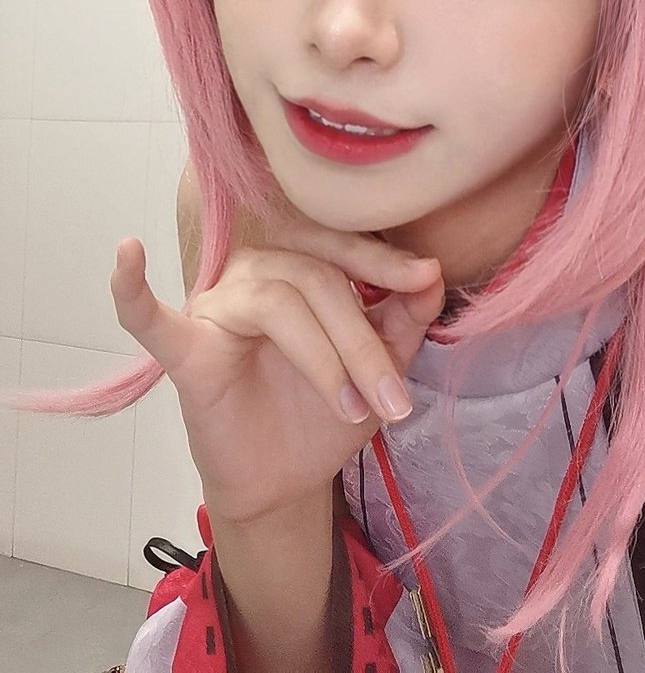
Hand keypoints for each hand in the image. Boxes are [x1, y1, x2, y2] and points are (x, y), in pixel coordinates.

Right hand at [110, 217, 443, 525]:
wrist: (286, 480)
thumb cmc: (327, 409)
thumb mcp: (380, 364)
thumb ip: (405, 317)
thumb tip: (433, 272)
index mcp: (303, 262)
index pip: (343, 249)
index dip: (385, 262)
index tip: (426, 280)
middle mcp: (256, 270)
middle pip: (317, 280)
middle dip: (363, 341)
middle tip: (394, 399)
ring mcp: (218, 306)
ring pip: (278, 302)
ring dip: (325, 359)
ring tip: (355, 409)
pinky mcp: (187, 350)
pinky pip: (151, 318)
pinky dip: (132, 289)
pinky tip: (126, 254)